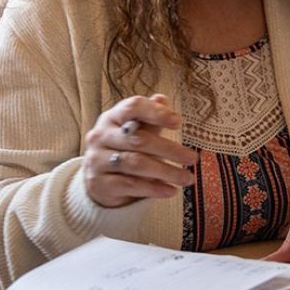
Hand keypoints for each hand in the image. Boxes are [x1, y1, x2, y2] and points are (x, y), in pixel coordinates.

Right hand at [84, 93, 196, 207]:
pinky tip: (171, 190)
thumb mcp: (136, 132)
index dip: (156, 112)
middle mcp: (101, 136)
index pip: (133, 107)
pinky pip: (130, 185)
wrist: (99, 179)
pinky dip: (153, 188)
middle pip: (138, 139)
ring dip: (166, 171)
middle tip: (192, 158)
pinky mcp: (99, 183)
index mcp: (112, 117)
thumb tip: (162, 99)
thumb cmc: (124, 148)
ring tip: (188, 178)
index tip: (178, 122)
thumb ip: (149, 118)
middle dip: (169, 149)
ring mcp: (97, 160)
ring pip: (136, 163)